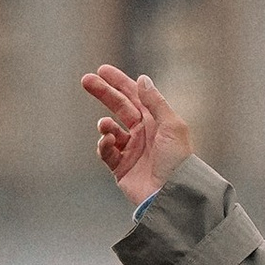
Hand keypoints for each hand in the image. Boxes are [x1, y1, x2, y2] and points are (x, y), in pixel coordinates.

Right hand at [81, 64, 193, 206]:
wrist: (173, 194)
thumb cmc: (178, 160)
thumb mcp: (171, 126)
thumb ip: (155, 102)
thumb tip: (142, 79)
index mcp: (156, 121)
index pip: (135, 96)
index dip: (119, 82)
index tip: (102, 70)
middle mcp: (143, 133)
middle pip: (119, 107)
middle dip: (103, 93)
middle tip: (86, 80)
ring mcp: (131, 150)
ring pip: (110, 130)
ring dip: (105, 125)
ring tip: (105, 126)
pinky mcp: (121, 168)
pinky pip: (107, 152)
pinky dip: (104, 144)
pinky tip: (109, 142)